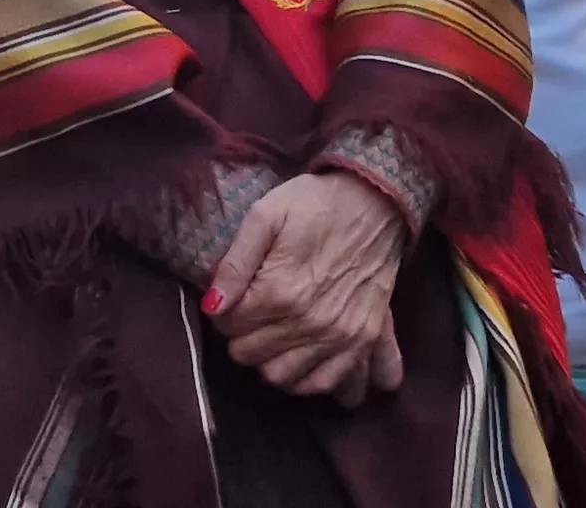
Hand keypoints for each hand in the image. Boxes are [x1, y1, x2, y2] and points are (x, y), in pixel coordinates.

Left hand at [206, 172, 411, 407]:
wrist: (374, 201)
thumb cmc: (313, 205)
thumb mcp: (264, 216)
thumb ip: (234, 263)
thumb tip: (211, 307)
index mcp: (279, 292)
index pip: (229, 327)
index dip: (223, 313)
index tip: (234, 297)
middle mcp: (310, 323)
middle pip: (252, 356)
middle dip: (242, 338)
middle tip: (252, 315)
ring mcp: (341, 336)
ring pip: (285, 378)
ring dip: (271, 363)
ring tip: (274, 339)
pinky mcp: (365, 339)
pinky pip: (332, 383)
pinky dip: (312, 382)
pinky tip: (303, 364)